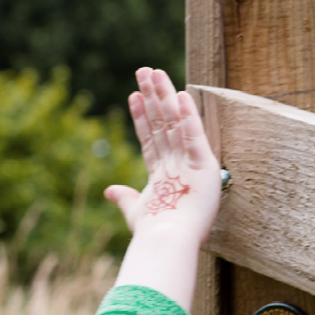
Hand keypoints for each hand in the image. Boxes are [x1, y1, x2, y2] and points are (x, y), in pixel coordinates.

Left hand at [110, 68, 221, 241]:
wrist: (168, 243)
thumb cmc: (154, 232)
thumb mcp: (136, 211)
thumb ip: (126, 198)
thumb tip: (109, 190)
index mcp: (165, 175)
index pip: (150, 138)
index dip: (141, 116)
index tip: (132, 96)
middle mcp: (180, 165)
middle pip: (162, 124)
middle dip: (152, 97)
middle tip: (143, 71)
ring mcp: (192, 165)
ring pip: (175, 124)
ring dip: (164, 98)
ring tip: (153, 73)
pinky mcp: (206, 169)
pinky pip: (194, 137)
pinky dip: (188, 117)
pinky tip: (180, 95)